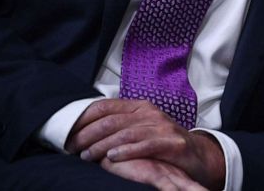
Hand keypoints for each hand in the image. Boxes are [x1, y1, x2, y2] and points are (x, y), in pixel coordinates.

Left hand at [66, 99, 224, 189]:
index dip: (83, 118)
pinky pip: (145, 145)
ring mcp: (162, 127)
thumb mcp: (140, 130)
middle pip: (112, 120)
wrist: (197, 155)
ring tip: (86, 156)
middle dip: (87, 134)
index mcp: (139, 107)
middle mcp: (149, 113)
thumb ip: (119, 127)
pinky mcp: (172, 143)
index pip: (105, 106)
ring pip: (126, 133)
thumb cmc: (162, 144)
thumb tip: (85, 132)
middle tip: (71, 148)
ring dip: (102, 145)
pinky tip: (112, 157)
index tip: (66, 132)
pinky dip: (127, 151)